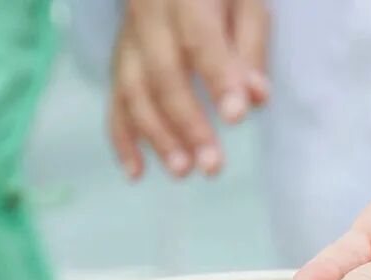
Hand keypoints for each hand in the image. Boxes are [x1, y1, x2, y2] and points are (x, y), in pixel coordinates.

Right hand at [110, 0, 269, 179]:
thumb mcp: (246, 1)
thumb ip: (250, 46)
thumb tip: (255, 96)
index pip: (199, 39)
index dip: (217, 79)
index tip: (236, 118)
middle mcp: (147, 15)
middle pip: (162, 74)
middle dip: (187, 123)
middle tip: (211, 165)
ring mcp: (128, 40)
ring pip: (133, 91)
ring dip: (157, 137)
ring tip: (183, 171)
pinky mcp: (120, 61)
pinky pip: (115, 101)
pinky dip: (123, 139)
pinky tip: (137, 173)